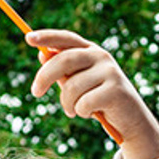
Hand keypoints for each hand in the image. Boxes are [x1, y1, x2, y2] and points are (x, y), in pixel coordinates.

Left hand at [27, 29, 158, 158]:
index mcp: (91, 51)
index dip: (48, 37)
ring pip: (71, 88)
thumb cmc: (100, 101)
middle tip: (35, 93)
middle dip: (44, 77)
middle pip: (64, 61)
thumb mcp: (80, 84)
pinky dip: (81, 113)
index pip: (67, 39)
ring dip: (67, 104)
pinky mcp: (115, 90)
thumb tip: (42, 55)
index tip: (28, 38)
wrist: (130, 121)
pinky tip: (91, 114)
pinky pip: (83, 103)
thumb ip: (63, 71)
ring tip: (74, 110)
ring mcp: (110, 72)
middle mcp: (102, 57)